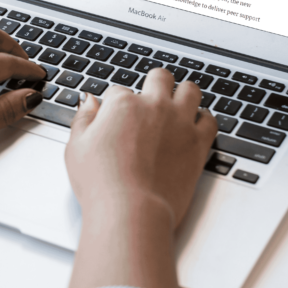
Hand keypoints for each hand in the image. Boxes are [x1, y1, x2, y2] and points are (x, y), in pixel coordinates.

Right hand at [63, 68, 217, 287]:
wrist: (131, 210)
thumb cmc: (101, 182)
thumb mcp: (76, 146)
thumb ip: (84, 118)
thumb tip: (89, 101)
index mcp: (123, 104)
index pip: (118, 91)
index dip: (114, 104)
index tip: (113, 118)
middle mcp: (154, 106)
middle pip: (160, 77)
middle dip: (154, 83)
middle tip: (150, 98)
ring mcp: (179, 122)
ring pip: (190, 90)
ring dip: (183, 94)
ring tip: (178, 103)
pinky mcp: (198, 143)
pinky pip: (211, 120)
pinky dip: (204, 119)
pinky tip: (196, 125)